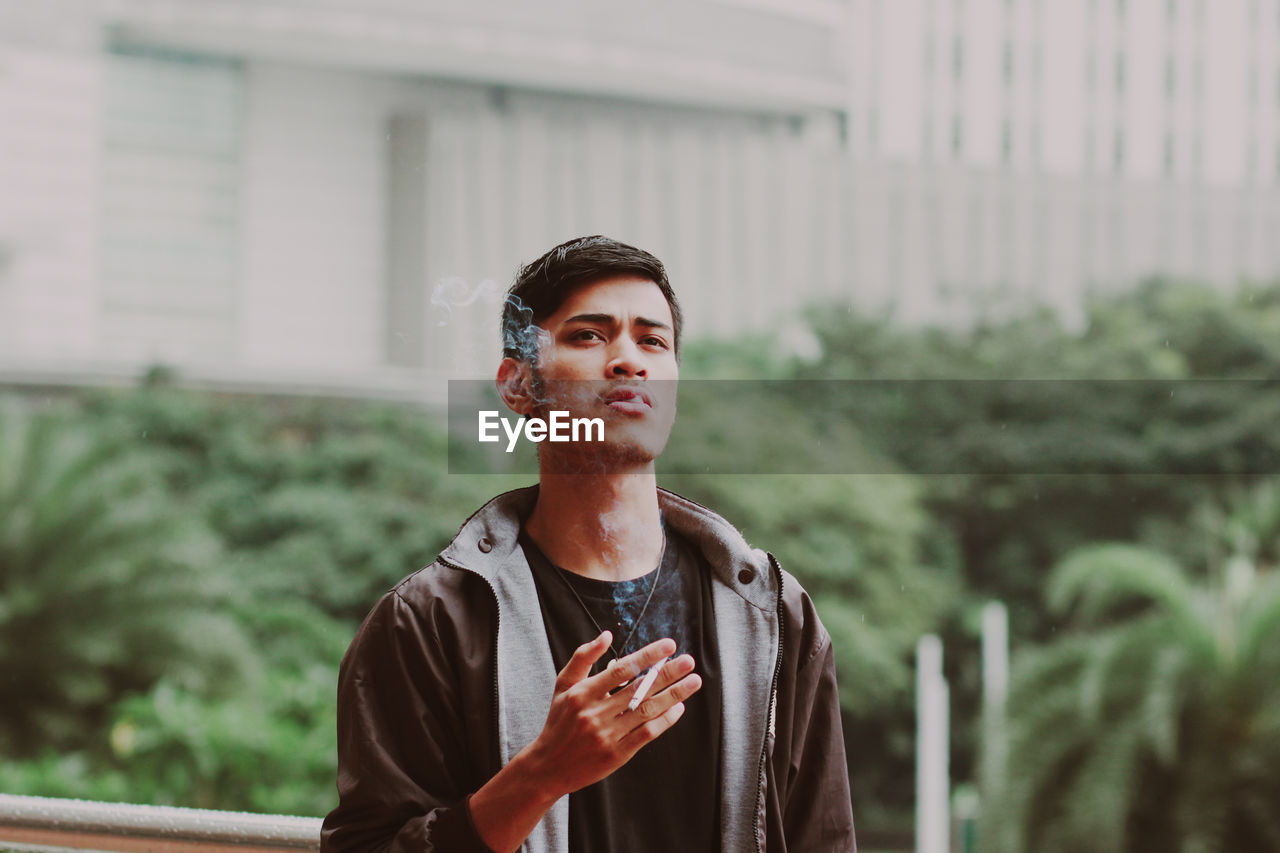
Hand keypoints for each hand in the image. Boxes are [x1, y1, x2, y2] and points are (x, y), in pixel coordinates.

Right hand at [524, 631, 702, 796]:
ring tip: (694, 681)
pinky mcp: (616, 754)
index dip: (648, 656)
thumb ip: (583, 657)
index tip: (669, 645)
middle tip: (689, 660)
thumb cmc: (559, 720)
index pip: (622, 670)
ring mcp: (607, 735)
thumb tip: (607, 635)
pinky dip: (665, 720)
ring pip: (647, 711)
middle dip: (668, 673)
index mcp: (583, 693)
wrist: (549, 766)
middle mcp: (595, 713)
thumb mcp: (563, 685)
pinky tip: (679, 708)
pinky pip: (646, 734)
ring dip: (674, 695)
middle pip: (639, 689)